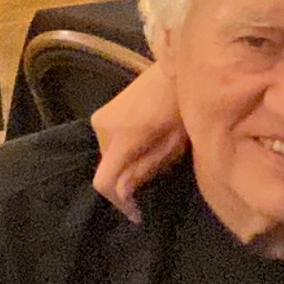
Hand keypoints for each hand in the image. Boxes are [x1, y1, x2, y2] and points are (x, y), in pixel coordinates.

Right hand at [90, 63, 188, 223]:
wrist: (175, 70)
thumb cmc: (183, 108)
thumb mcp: (172, 144)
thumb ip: (145, 169)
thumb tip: (122, 193)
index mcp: (123, 136)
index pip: (104, 181)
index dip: (119, 204)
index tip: (136, 214)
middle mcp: (103, 127)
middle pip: (108, 170)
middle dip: (128, 181)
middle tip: (156, 177)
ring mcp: (100, 117)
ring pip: (108, 157)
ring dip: (126, 165)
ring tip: (154, 157)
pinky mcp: (102, 112)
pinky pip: (109, 143)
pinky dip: (124, 151)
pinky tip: (145, 144)